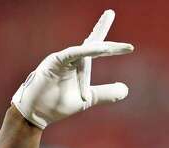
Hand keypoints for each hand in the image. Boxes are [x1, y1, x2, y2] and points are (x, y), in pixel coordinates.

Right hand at [11, 9, 133, 128]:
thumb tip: (126, 89)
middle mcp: (71, 58)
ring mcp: (62, 58)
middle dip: (101, 27)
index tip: (130, 47)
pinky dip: (86, 52)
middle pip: (90, 41)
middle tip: (111, 13)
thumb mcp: (88, 99)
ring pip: (84, 49)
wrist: (38, 114)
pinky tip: (101, 49)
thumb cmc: (58, 104)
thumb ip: (106, 93)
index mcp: (79, 65)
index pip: (97, 49)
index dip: (112, 47)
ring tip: (118, 47)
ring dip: (100, 47)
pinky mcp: (54, 62)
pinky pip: (72, 54)